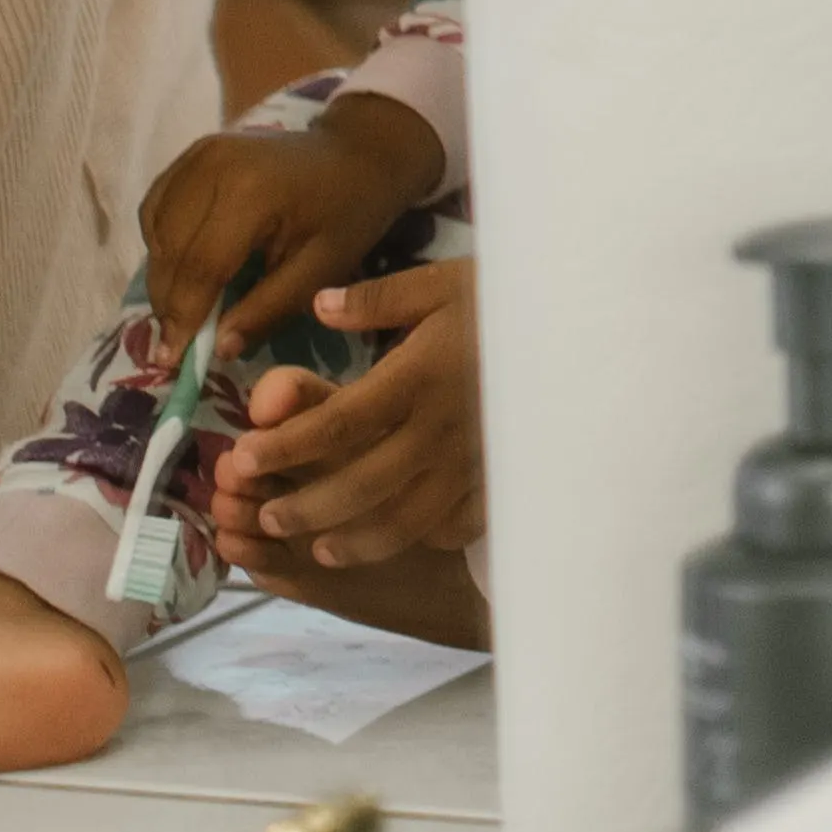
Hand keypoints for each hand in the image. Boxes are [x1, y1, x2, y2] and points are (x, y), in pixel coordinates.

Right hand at [135, 95, 443, 369]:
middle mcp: (213, 166)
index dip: (184, 317)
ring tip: (180, 312)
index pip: (200, 266)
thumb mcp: (321, 269)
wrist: (357, 152)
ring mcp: (199, 154)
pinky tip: (181, 269)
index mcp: (250, 194)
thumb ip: (268, 309)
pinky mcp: (193, 153)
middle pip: (171, 250)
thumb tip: (218, 349)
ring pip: (157, 230)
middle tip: (172, 346)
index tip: (172, 362)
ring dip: (162, 276)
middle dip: (168, 304)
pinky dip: (161, 244)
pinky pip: (158, 208)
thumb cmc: (348, 212)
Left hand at [211, 261, 482, 571]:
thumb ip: (376, 300)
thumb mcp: (442, 282)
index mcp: (417, 378)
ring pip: (407, 517)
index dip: (285, 448)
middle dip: (308, 507)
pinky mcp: (501, 474)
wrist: (589, 323)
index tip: (243, 459)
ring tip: (320, 549)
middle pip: (362, 484)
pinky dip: (425, 537)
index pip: (337, 424)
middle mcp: (440, 428)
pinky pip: (459, 521)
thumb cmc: (508, 298)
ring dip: (357, 540)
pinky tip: (401, 540)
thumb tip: (319, 307)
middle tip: (266, 518)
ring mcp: (473, 459)